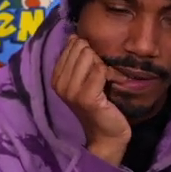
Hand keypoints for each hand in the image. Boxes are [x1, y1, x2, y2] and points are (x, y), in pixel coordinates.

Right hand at [52, 36, 130, 164]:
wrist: (106, 135)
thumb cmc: (99, 105)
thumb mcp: (84, 80)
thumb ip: (78, 60)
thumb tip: (75, 36)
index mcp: (57, 77)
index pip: (72, 45)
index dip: (89, 51)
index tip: (95, 67)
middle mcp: (60, 83)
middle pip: (82, 49)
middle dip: (97, 57)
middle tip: (104, 74)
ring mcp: (71, 91)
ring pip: (90, 57)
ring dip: (105, 65)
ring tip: (108, 80)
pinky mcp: (86, 97)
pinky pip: (100, 70)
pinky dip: (111, 74)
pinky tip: (114, 84)